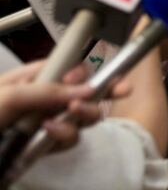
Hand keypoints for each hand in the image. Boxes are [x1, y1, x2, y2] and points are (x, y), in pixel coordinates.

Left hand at [0, 62, 130, 151]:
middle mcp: (44, 98)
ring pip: (80, 119)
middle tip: (92, 105)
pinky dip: (62, 139)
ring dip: (76, 122)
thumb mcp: (9, 96)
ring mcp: (44, 122)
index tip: (110, 80)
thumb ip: (48, 90)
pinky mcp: (43, 145)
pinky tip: (47, 137)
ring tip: (55, 125)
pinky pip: (67, 140)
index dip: (91, 74)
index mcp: (34, 77)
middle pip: (85, 94)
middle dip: (93, 100)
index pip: (73, 69)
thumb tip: (88, 89)